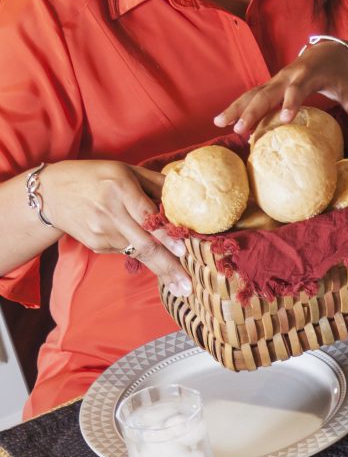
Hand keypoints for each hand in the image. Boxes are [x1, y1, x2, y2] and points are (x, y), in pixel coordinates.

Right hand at [33, 160, 187, 293]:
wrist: (51, 193)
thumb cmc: (94, 177)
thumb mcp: (125, 170)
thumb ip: (155, 183)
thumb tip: (185, 197)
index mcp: (120, 188)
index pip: (147, 217)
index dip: (166, 236)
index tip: (184, 252)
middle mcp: (110, 212)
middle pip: (144, 244)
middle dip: (169, 267)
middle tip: (188, 287)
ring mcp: (101, 231)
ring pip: (138, 252)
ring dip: (160, 269)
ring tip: (180, 286)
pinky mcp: (96, 244)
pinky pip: (125, 251)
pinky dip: (141, 254)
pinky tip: (150, 258)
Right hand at [215, 40, 347, 140]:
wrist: (327, 51)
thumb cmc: (339, 73)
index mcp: (307, 75)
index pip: (297, 89)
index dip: (291, 102)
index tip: (286, 119)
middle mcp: (286, 76)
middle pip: (266, 93)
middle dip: (252, 111)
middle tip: (241, 130)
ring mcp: (275, 80)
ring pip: (251, 93)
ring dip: (236, 108)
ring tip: (219, 124)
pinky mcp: (269, 85)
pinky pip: (250, 96)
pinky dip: (236, 107)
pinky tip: (221, 121)